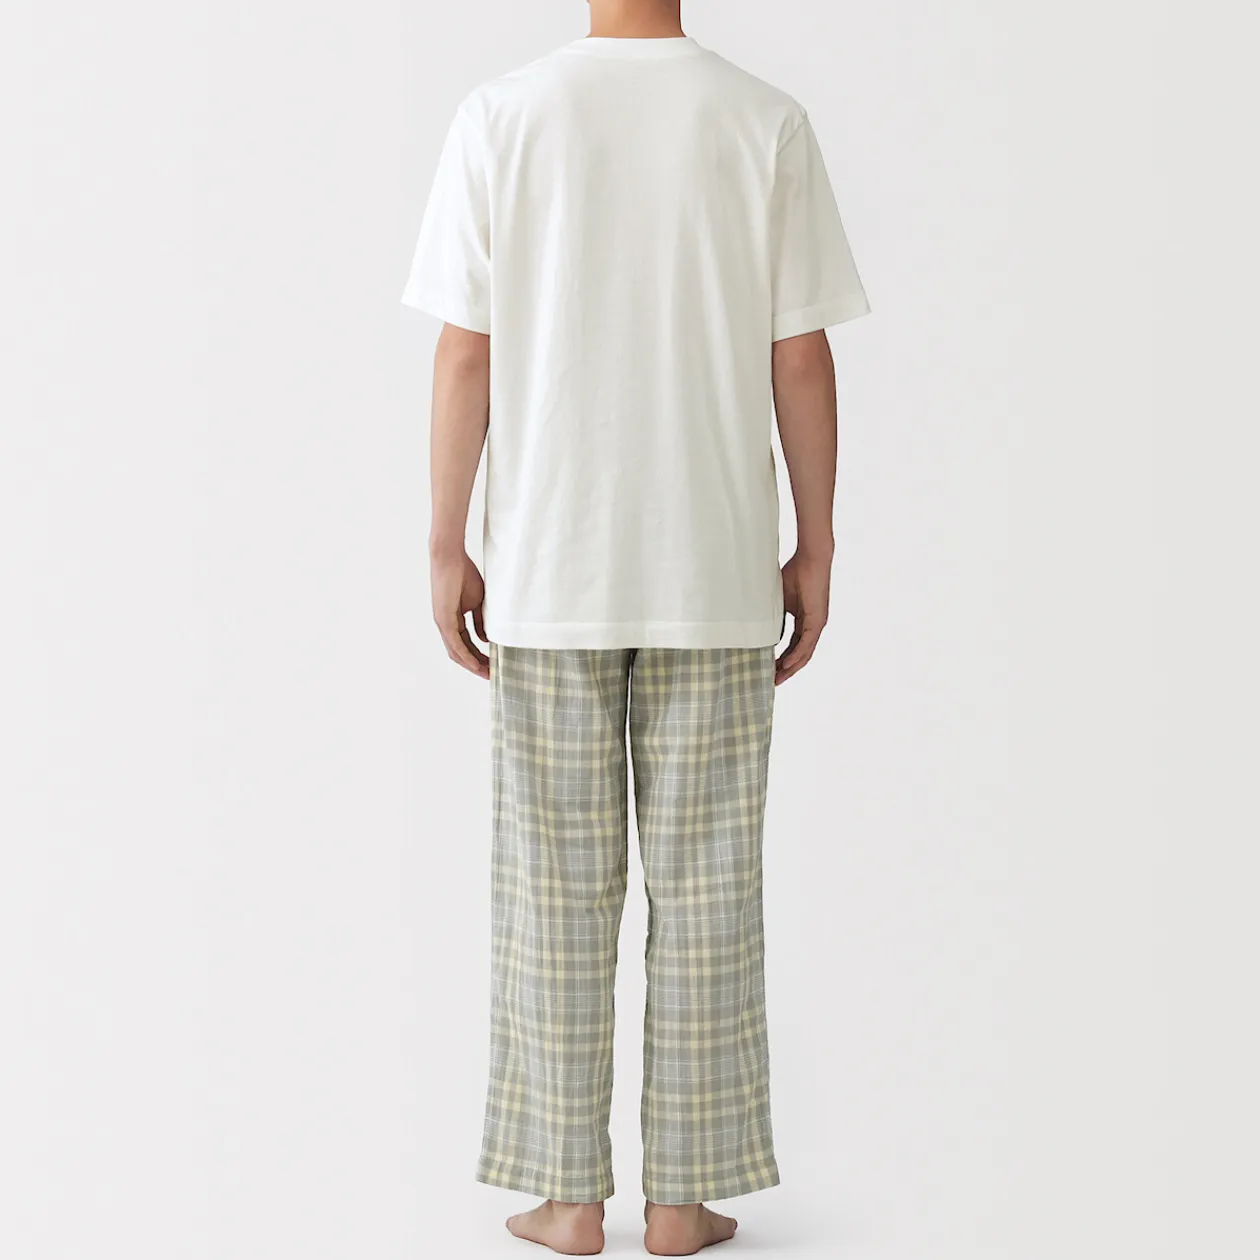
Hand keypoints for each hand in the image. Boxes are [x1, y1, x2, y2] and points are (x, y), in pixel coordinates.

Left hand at [430, 549, 489, 678]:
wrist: (450, 558)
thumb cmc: (463, 573)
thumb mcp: (477, 602)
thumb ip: (480, 621)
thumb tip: (485, 639)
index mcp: (452, 620)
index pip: (465, 644)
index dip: (478, 656)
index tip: (493, 664)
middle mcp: (445, 625)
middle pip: (460, 653)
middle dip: (476, 666)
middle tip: (491, 675)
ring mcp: (443, 623)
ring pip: (456, 652)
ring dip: (471, 665)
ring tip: (487, 674)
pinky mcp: (444, 619)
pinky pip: (455, 643)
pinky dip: (466, 656)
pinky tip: (476, 665)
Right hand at [777, 549, 831, 683]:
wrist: (810, 559)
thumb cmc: (795, 573)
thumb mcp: (778, 599)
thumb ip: (772, 614)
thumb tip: (756, 627)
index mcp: (804, 621)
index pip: (793, 646)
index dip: (781, 659)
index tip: (768, 669)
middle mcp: (813, 626)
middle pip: (800, 655)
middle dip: (785, 670)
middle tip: (771, 682)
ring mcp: (816, 625)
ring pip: (804, 653)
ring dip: (791, 668)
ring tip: (777, 679)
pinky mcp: (818, 621)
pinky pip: (807, 644)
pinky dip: (796, 656)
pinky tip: (786, 665)